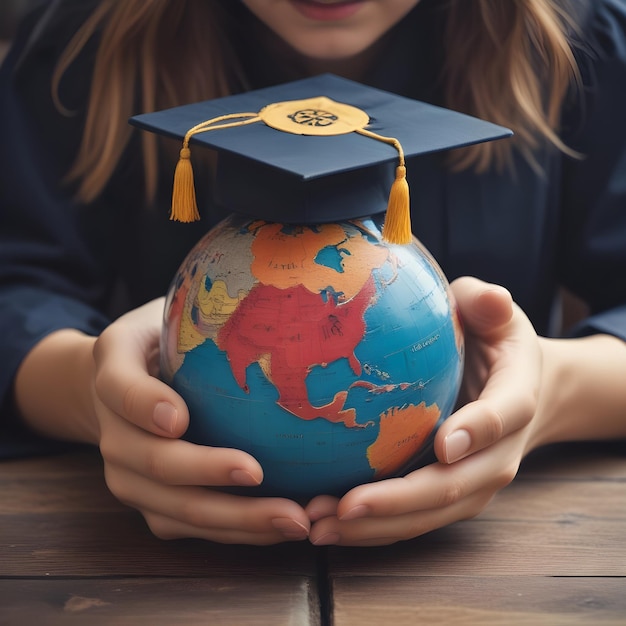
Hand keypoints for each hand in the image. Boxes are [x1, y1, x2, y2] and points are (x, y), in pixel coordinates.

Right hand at [92, 298, 309, 544]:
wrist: (122, 386)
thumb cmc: (161, 341)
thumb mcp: (169, 313)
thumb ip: (197, 311)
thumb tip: (278, 301)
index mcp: (112, 370)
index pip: (120, 388)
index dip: (145, 405)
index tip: (179, 419)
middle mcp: (111, 429)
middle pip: (148, 462)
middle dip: (204, 474)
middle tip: (259, 474)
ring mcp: (126, 473)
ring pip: (171, 507)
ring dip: (231, 519)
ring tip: (291, 521)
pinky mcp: (149, 500)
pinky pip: (186, 526)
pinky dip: (232, 532)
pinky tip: (280, 526)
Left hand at [306, 276, 541, 545]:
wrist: (515, 387)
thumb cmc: (494, 341)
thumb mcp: (496, 314)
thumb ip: (488, 304)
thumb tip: (489, 297)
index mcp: (516, 398)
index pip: (503, 416)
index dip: (477, 431)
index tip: (444, 444)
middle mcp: (499, 452)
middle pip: (457, 485)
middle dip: (402, 501)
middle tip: (346, 505)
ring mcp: (475, 481)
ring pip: (431, 514)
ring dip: (377, 526)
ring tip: (320, 526)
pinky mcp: (450, 495)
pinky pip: (414, 518)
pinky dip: (375, 527)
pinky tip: (329, 524)